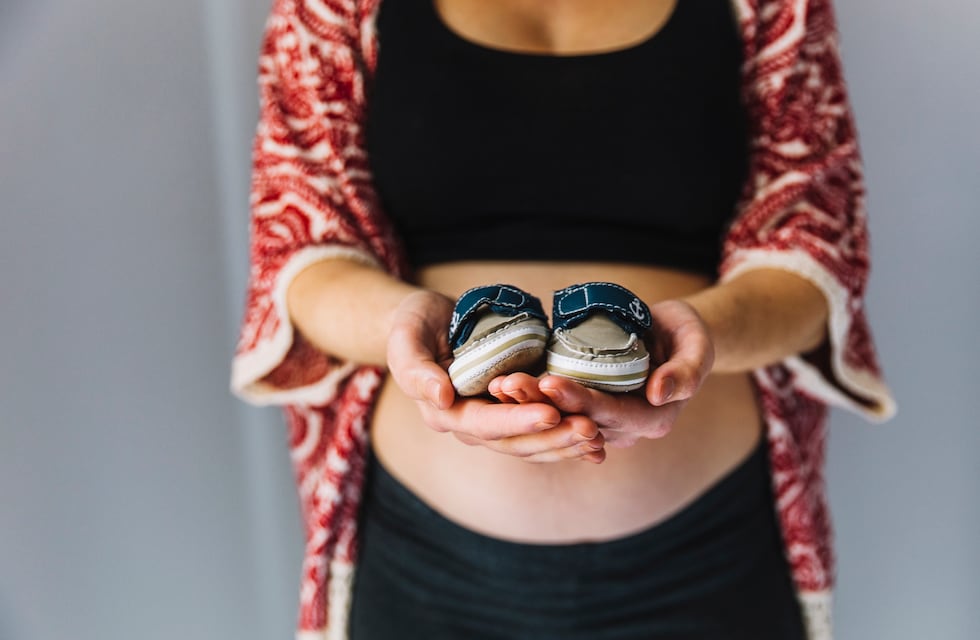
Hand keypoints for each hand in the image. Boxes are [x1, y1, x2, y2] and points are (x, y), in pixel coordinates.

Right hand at [386, 290, 604, 462]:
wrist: (428, 320)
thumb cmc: (413, 324)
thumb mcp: (405, 339)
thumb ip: (416, 370)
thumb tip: (442, 397)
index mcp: (445, 413)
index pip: (485, 424)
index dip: (518, 421)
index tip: (550, 413)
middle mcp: (471, 424)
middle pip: (516, 442)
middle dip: (554, 438)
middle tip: (590, 429)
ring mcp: (494, 420)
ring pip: (533, 443)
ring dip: (567, 443)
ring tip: (599, 437)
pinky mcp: (512, 410)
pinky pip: (541, 430)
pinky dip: (567, 436)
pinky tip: (598, 438)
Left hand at [491, 299, 713, 447]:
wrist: (674, 334)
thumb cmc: (689, 336)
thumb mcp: (698, 346)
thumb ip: (687, 371)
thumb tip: (660, 394)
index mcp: (652, 419)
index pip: (610, 414)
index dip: (579, 401)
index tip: (551, 383)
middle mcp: (624, 428)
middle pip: (577, 419)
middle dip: (541, 404)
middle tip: (509, 385)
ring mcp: (601, 419)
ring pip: (560, 416)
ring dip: (528, 404)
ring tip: (499, 385)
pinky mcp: (584, 405)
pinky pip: (553, 406)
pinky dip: (529, 398)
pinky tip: (501, 385)